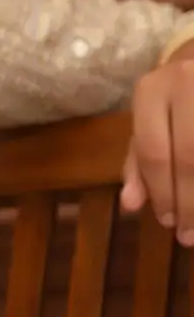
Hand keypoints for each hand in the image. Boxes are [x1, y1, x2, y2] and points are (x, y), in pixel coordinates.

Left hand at [120, 41, 193, 244]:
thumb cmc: (173, 98)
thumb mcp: (148, 123)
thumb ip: (137, 163)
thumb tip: (130, 205)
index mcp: (151, 90)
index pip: (154, 152)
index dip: (161, 192)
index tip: (166, 223)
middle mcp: (185, 82)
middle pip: (189, 156)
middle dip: (189, 201)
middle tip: (188, 233)